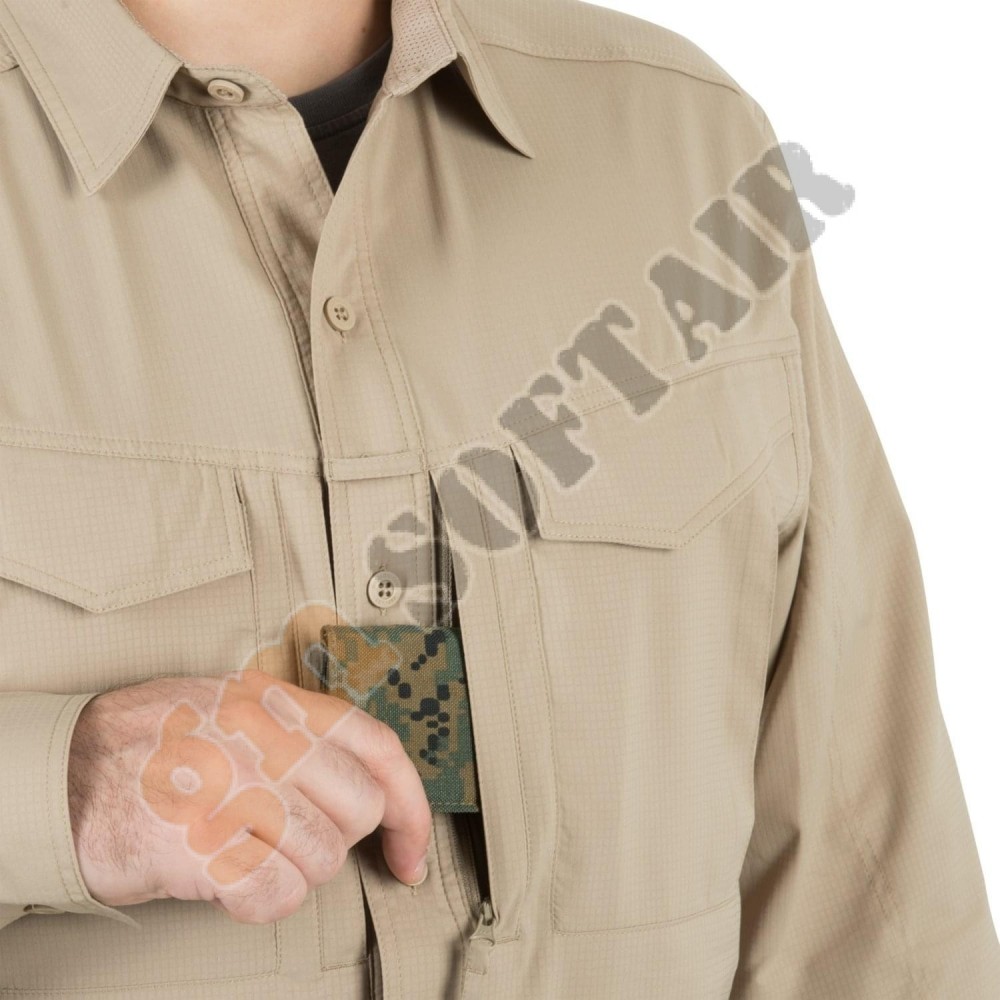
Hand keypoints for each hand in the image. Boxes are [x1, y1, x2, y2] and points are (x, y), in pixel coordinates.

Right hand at [68, 670, 431, 923]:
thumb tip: (363, 777)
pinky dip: (262, 902)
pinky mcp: (202, 847)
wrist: (62, 770)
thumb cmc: (151, 740)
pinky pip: (275, 895)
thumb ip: (298, 728)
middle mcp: (265, 741)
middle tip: (299, 841)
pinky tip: (232, 881)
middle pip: (359, 809)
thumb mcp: (234, 704)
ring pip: (323, 859)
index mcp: (278, 704)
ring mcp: (234, 791)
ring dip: (295, 871)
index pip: (378, 748)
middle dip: (339, 840)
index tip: (412, 846)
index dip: (411, 805)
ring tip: (252, 853)